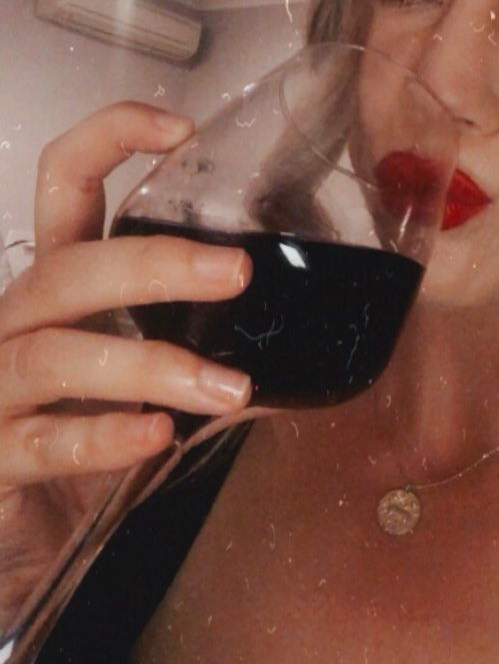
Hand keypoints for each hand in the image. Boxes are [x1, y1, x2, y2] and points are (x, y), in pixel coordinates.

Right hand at [0, 101, 252, 618]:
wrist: (12, 536)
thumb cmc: (75, 439)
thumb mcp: (136, 376)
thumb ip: (199, 345)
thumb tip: (305, 331)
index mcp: (57, 286)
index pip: (64, 183)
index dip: (109, 139)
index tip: (182, 128)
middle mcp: (16, 323)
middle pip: (67, 268)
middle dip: (151, 263)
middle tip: (234, 273)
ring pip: (57, 354)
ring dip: (149, 364)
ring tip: (227, 388)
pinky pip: (45, 441)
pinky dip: (102, 436)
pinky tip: (153, 436)